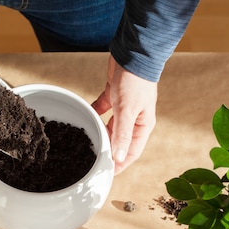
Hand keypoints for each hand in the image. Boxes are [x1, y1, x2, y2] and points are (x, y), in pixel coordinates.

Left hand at [92, 56, 157, 173]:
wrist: (134, 53)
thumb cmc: (136, 81)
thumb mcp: (128, 110)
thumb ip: (122, 135)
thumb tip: (119, 158)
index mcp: (143, 125)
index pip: (131, 152)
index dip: (120, 165)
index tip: (106, 175)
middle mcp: (135, 119)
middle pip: (120, 141)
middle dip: (108, 152)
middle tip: (92, 162)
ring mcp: (124, 107)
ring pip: (110, 127)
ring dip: (101, 134)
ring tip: (87, 144)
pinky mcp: (114, 95)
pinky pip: (103, 109)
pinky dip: (95, 113)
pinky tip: (86, 117)